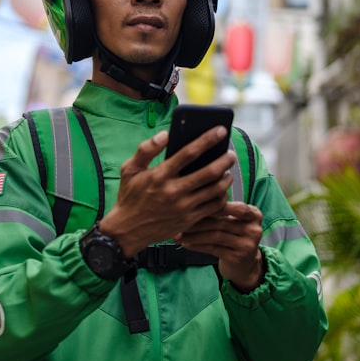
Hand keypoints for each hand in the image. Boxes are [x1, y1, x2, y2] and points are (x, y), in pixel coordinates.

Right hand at [98, 126, 235, 256]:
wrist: (128, 230)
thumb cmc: (130, 196)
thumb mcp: (129, 169)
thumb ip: (146, 149)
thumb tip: (165, 134)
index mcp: (159, 175)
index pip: (188, 153)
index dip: (207, 140)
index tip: (220, 130)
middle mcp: (173, 191)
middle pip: (209, 172)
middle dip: (224, 160)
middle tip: (231, 153)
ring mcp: (183, 207)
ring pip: (215, 190)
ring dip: (226, 178)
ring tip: (228, 171)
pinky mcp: (189, 219)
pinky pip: (213, 206)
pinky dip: (222, 196)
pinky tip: (221, 189)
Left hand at [174, 201, 264, 291]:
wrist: (245, 263)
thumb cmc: (234, 236)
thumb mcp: (233, 220)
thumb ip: (221, 210)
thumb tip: (194, 201)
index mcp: (254, 215)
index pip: (235, 207)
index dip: (215, 206)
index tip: (194, 204)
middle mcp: (254, 229)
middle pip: (222, 222)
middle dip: (198, 221)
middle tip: (180, 220)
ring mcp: (247, 245)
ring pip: (216, 236)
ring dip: (194, 235)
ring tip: (179, 234)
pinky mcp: (237, 258)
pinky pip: (213, 249)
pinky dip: (197, 245)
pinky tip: (186, 243)